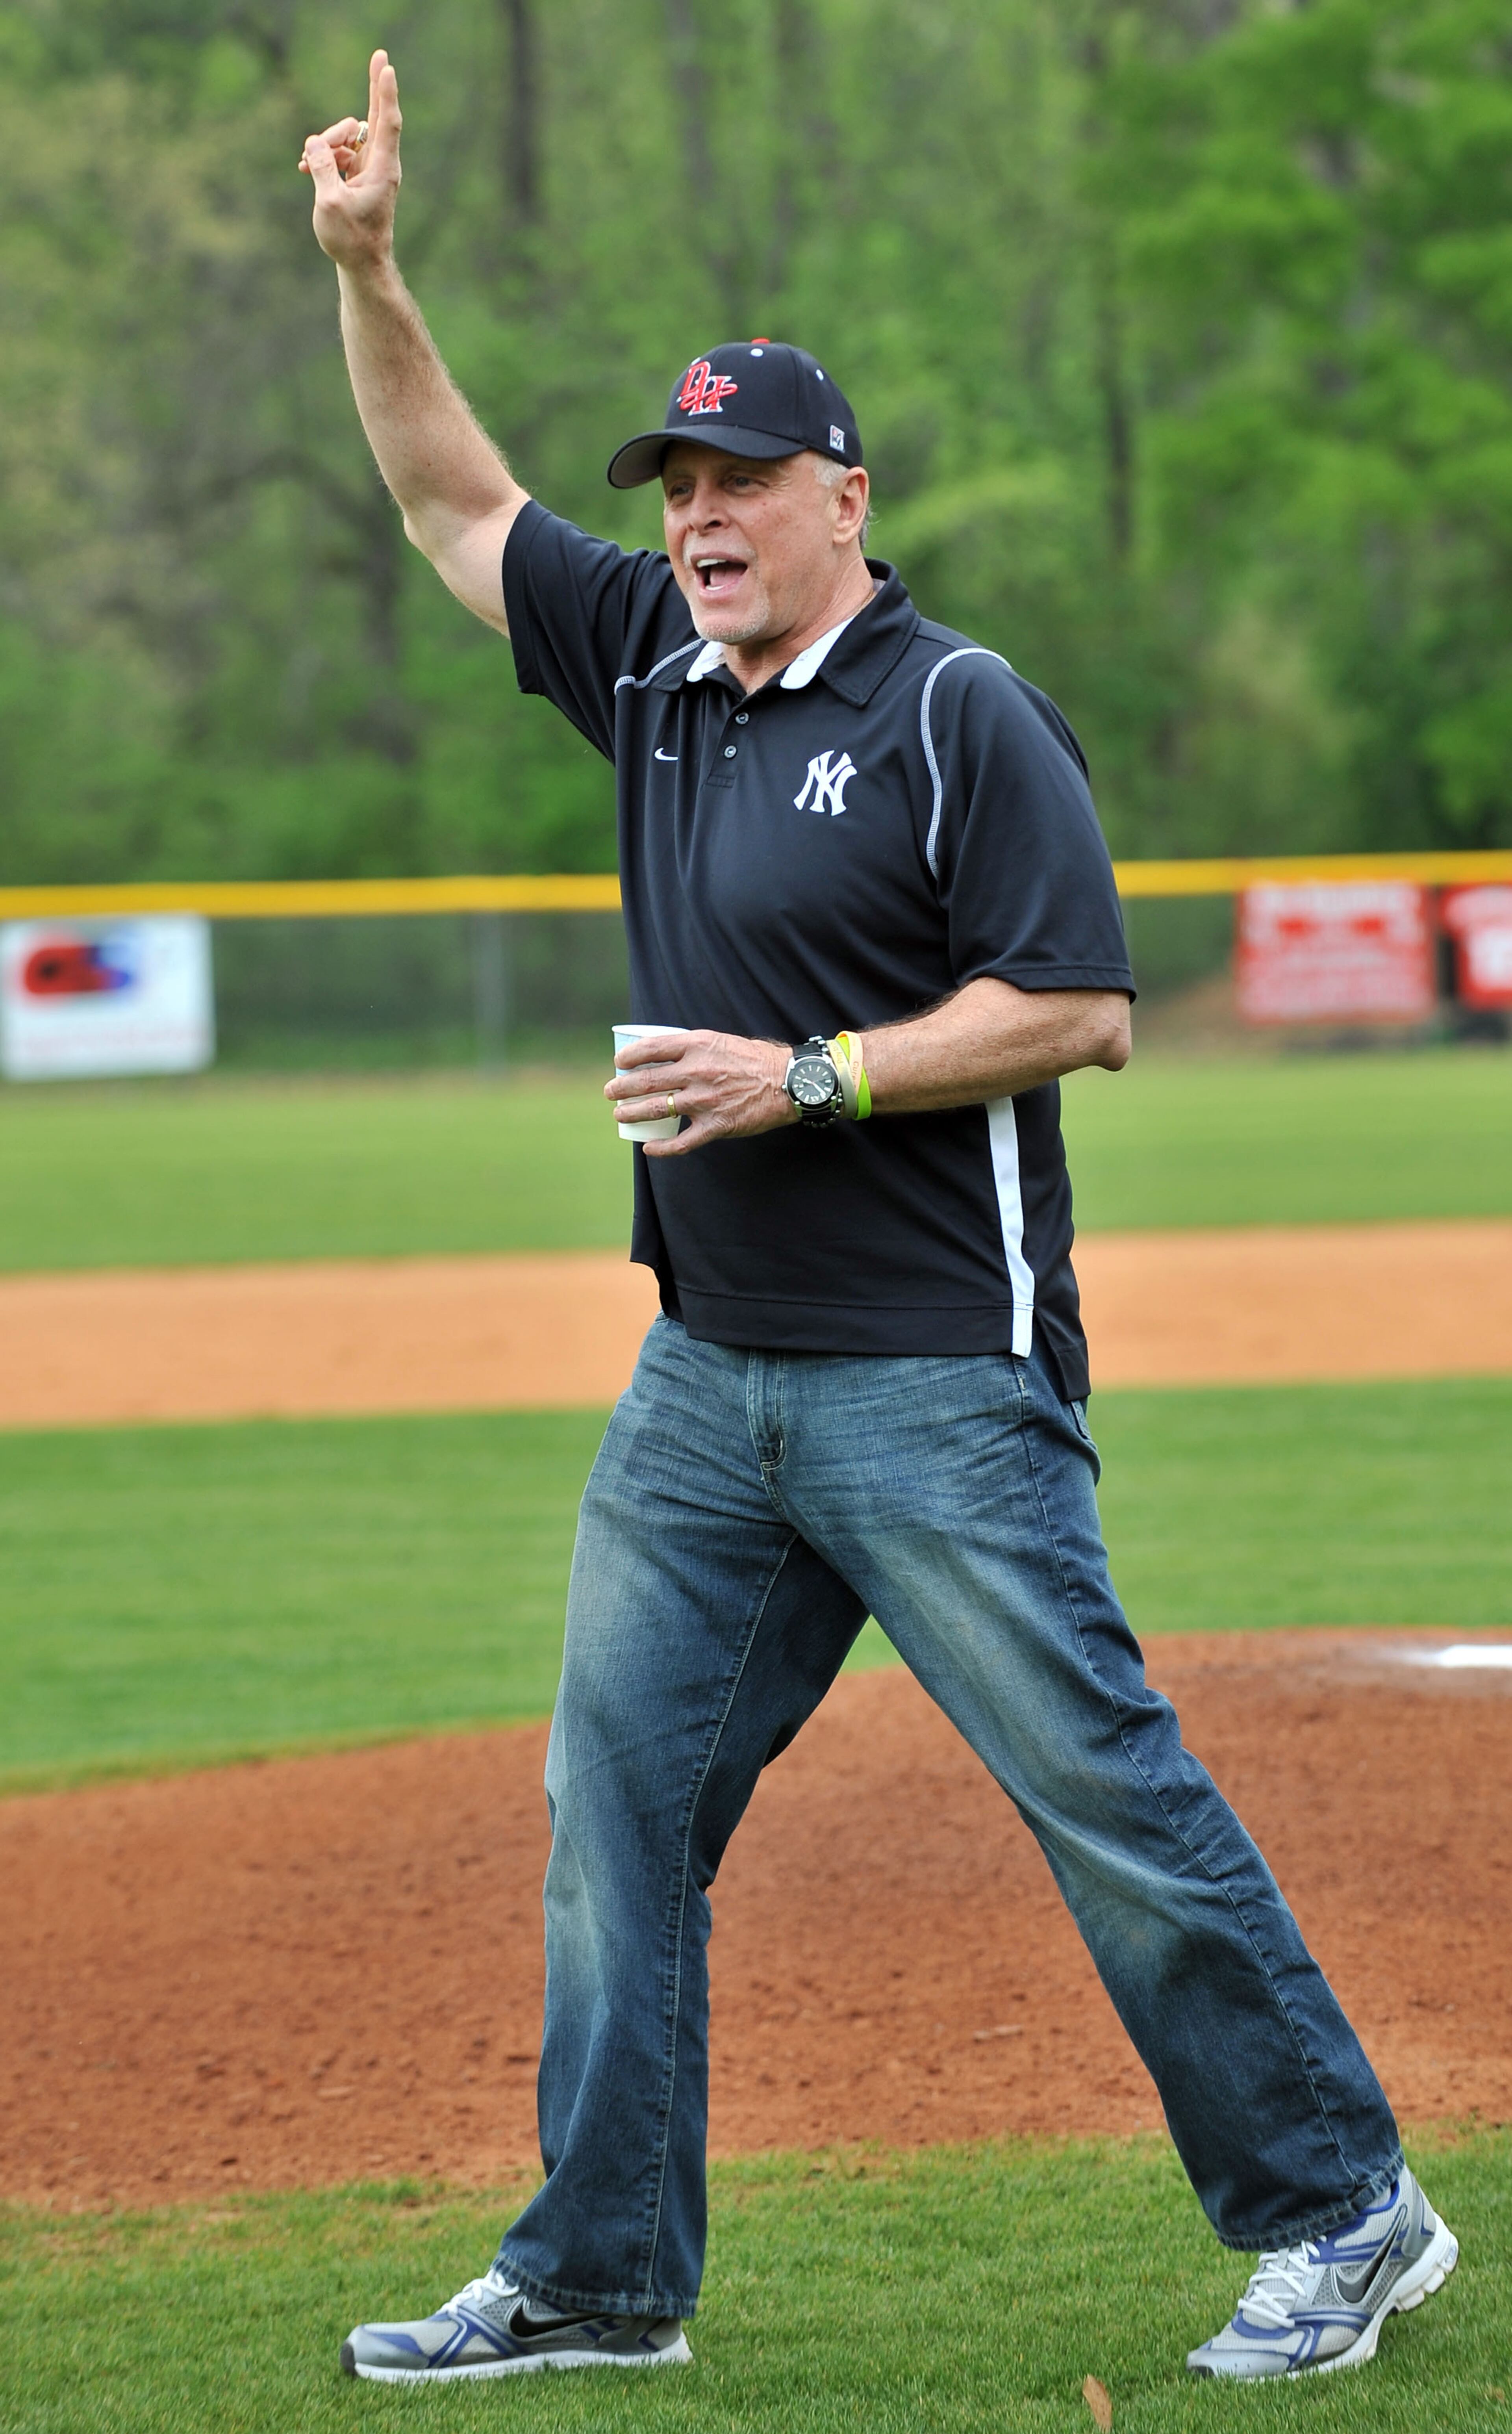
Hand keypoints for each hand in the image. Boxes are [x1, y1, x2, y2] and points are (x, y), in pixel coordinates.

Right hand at [299, 49, 401, 271]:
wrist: (361, 265)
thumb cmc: (351, 239)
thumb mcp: (330, 202)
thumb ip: (321, 167)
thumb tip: (314, 144)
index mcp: (382, 169)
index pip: (386, 122)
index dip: (385, 93)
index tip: (387, 67)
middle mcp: (379, 165)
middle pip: (374, 117)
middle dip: (375, 87)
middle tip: (379, 55)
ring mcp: (368, 170)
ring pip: (347, 137)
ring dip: (326, 142)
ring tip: (307, 163)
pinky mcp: (356, 177)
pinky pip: (338, 154)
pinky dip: (323, 156)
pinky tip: (305, 168)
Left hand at [607, 1030, 798, 1156]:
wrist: (788, 1082)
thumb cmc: (755, 1059)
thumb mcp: (720, 1041)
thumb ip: (692, 1047)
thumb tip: (662, 1054)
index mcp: (697, 1047)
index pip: (650, 1049)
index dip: (629, 1057)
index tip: (619, 1063)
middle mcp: (697, 1072)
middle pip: (647, 1081)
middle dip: (622, 1088)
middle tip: (611, 1093)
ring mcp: (705, 1101)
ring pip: (657, 1110)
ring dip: (632, 1114)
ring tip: (620, 1115)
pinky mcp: (716, 1126)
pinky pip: (682, 1142)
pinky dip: (661, 1148)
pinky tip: (649, 1148)